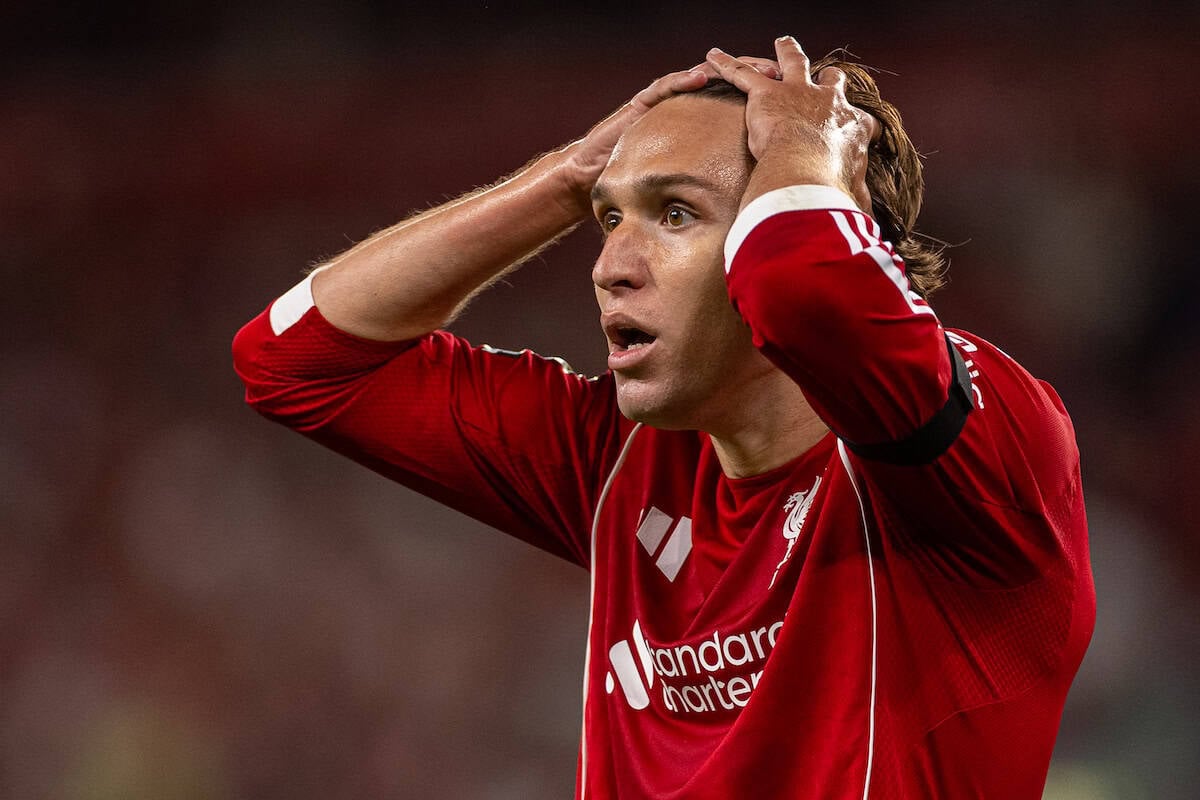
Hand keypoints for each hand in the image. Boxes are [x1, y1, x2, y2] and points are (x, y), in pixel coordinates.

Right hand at [556, 59, 781, 214]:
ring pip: (700, 75)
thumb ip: (713, 183)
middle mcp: (686, 105)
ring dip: (725, 69)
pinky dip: (684, 80)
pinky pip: (666, 85)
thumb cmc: (640, 178)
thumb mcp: (687, 181)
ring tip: (748, 68)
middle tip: (780, 71)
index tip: (793, 95)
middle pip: (727, 81)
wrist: (593, 171)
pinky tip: (702, 77)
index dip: (767, 95)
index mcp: (702, 121)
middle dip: (754, 73)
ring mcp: (664, 99)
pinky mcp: (644, 100)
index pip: (740, 100)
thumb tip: (749, 206)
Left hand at [706, 37, 878, 210]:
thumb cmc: (831, 188)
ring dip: (787, 51)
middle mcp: (828, 102)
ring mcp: (798, 92)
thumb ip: (858, 208)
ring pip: (793, 62)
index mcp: (851, 129)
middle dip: (827, 78)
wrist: (806, 174)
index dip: (856, 125)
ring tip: (782, 42)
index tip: (856, 129)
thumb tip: (866, 228)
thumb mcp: (853, 197)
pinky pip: (743, 73)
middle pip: (830, 81)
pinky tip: (714, 56)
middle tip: (824, 75)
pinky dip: (727, 64)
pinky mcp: (766, 93)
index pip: (859, 122)